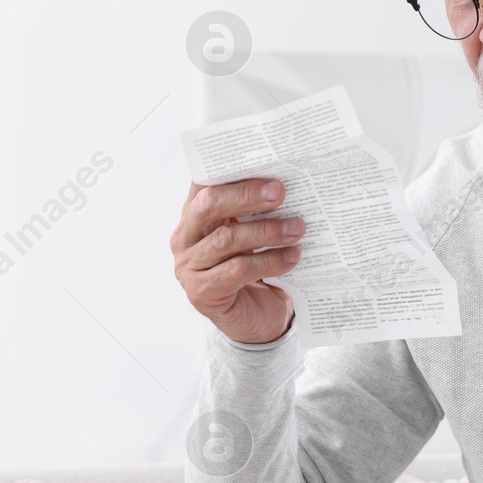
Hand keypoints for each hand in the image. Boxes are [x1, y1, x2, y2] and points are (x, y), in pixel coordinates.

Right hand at [171, 177, 302, 344]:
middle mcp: (185, 238)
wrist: (256, 319)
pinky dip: (269, 261)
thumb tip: (284, 183)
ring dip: (266, 231)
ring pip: (227, 239)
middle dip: (246, 195)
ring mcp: (190, 266)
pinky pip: (237, 270)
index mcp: (193, 215)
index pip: (204, 183)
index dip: (229, 171)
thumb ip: (256, 211)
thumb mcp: (252, 234)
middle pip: (209, 206)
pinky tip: (292, 257)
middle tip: (280, 192)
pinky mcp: (202, 292)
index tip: (262, 163)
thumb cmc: (254, 269)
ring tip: (297, 228)